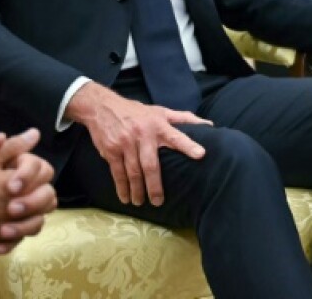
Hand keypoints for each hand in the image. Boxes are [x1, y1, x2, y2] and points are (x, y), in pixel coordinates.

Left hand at [0, 142, 57, 254]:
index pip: (41, 170)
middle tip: (11, 209)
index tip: (10, 186)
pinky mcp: (10, 231)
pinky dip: (10, 244)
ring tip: (3, 231)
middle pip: (47, 196)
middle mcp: (26, 191)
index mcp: (21, 171)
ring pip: (38, 220)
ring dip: (24, 226)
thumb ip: (4, 146)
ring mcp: (20, 213)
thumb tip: (33, 133)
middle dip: (32, 203)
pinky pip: (20, 240)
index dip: (29, 177)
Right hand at [66, 82, 209, 206]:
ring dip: (137, 190)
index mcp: (159, 125)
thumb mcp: (161, 111)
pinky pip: (117, 172)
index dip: (189, 145)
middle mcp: (143, 135)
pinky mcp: (111, 150)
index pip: (176, 136)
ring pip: (133, 172)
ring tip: (140, 203)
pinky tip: (125, 197)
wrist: (102, 107)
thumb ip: (184, 118)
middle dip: (155, 185)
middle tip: (158, 201)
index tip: (201, 155)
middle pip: (150, 164)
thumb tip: (209, 124)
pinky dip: (121, 187)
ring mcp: (126, 143)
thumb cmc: (138, 112)